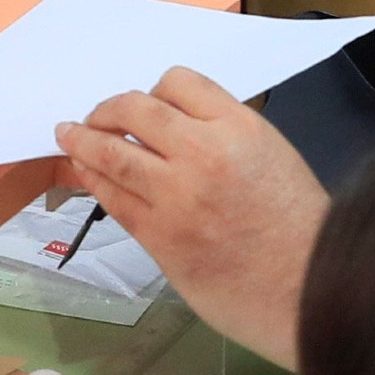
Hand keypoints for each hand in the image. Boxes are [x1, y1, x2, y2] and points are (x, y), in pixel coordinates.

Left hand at [52, 67, 325, 369]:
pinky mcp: (159, 237)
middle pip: (135, 110)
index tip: (147, 103)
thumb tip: (177, 130)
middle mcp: (203, 153)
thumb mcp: (274, 157)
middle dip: (107, 109)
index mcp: (240, 128)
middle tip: (95, 116)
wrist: (305, 290)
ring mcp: (176, 196)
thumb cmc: (299, 227)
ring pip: (111, 153)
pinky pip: (113, 199)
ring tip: (68, 135)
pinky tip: (87, 174)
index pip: (178, 83)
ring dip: (83, 140)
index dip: (156, 90)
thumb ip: (226, 136)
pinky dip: (95, 181)